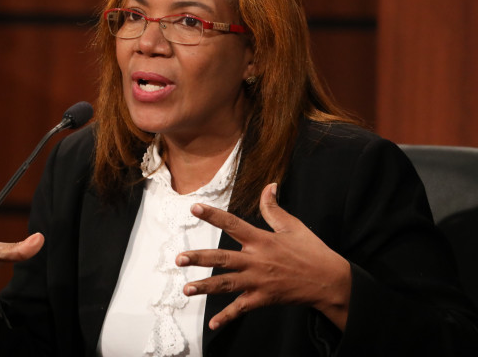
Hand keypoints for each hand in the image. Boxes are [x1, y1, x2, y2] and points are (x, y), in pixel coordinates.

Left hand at [176, 183, 350, 330]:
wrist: (330, 281)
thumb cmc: (312, 251)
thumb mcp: (293, 226)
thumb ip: (274, 208)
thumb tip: (269, 186)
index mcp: (262, 240)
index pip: (232, 224)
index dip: (213, 215)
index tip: (194, 208)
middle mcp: (256, 260)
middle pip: (222, 259)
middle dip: (199, 258)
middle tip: (179, 258)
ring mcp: (258, 281)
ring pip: (226, 284)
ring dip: (205, 287)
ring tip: (186, 289)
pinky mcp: (263, 298)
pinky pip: (241, 308)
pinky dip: (227, 317)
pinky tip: (212, 324)